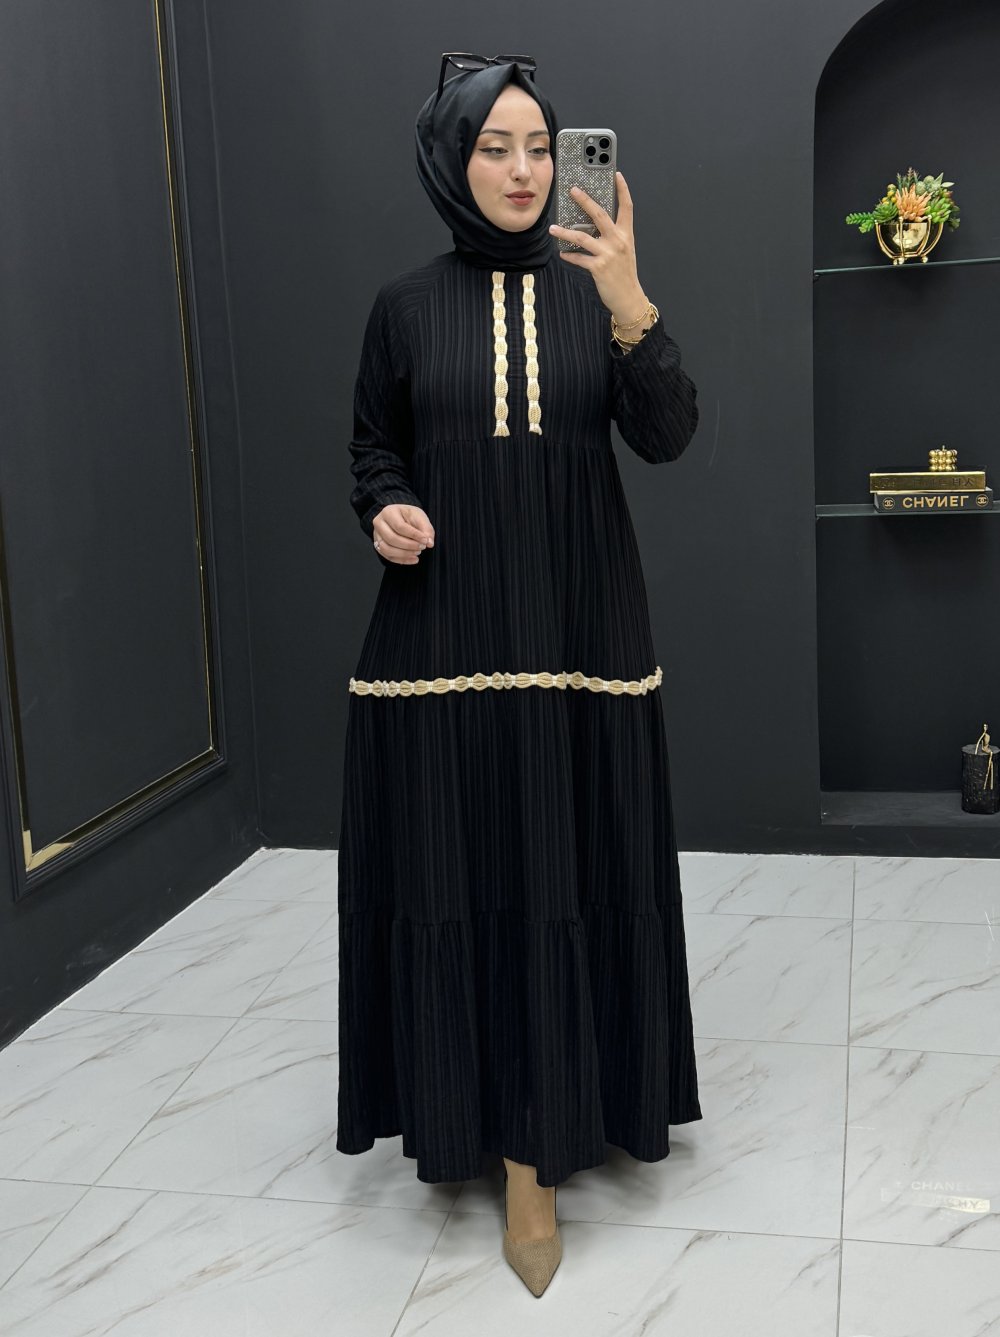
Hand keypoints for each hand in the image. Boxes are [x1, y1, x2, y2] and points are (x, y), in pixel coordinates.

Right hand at [373, 503, 434, 564]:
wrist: (399, 517)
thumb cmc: (408, 516)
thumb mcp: (419, 516)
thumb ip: (426, 529)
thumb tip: (430, 543)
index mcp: (389, 512)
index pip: (400, 526)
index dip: (413, 535)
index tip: (425, 540)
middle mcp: (379, 523)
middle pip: (392, 539)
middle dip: (409, 545)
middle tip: (422, 547)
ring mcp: (376, 535)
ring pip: (387, 549)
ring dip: (404, 554)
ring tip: (417, 552)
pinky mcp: (378, 545)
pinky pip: (388, 556)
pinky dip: (401, 560)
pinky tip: (413, 559)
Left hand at [548, 171, 648, 323]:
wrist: (629, 298)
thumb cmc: (625, 274)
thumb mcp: (624, 251)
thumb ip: (612, 237)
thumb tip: (593, 227)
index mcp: (626, 234)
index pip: (627, 207)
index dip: (623, 190)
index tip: (617, 175)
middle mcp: (618, 241)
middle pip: (599, 214)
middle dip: (584, 200)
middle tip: (572, 190)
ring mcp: (608, 254)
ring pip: (582, 237)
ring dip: (565, 232)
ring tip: (553, 229)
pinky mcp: (598, 268)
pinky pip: (579, 258)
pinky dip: (569, 255)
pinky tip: (562, 253)